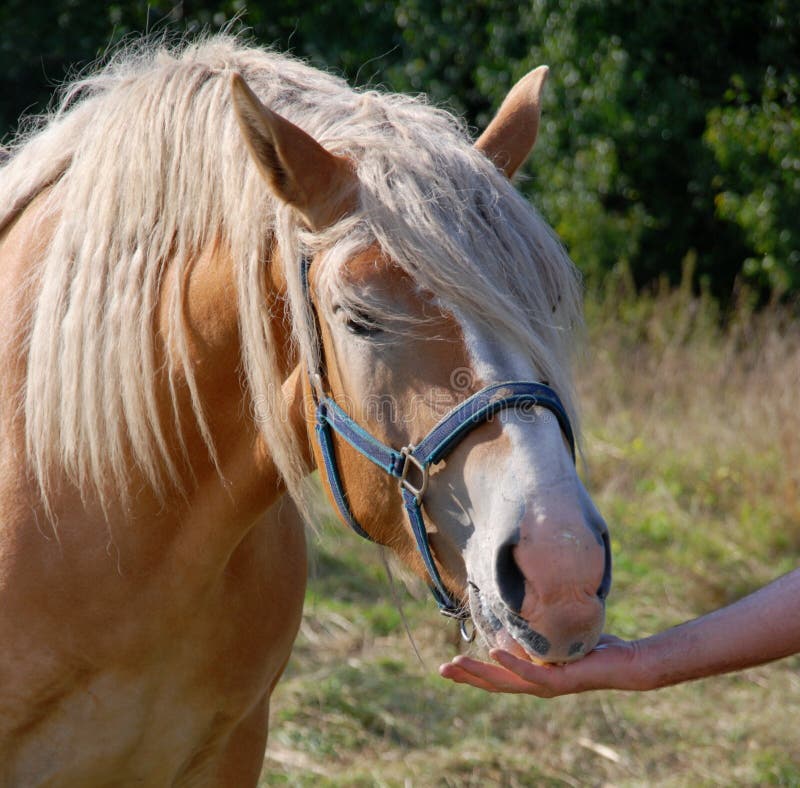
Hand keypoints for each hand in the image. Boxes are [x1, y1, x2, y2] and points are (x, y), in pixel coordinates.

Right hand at [439, 635, 644, 695]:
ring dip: (479, 673)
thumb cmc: (594, 648)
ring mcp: (546, 685)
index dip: (472, 674)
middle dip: (466, 677)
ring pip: (505, 681)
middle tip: (442, 670)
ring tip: (456, 663)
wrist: (624, 663)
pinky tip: (491, 653)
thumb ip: (538, 633)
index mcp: (533, 676)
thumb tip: (520, 612)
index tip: (449, 666)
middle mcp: (536, 684)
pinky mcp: (558, 680)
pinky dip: (509, 663)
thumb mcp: (558, 637)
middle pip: (493, 683)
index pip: (496, 677)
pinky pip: (529, 672)